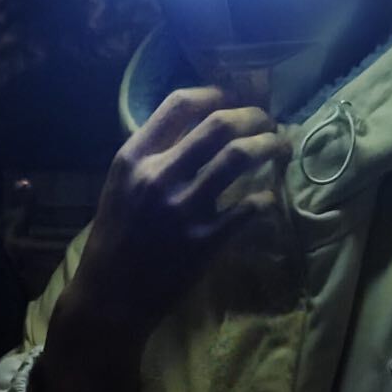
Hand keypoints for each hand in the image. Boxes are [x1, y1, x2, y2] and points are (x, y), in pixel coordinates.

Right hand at [34, 88, 289, 391]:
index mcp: (133, 158)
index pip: (179, 103)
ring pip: (239, 157)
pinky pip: (250, 208)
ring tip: (282, 147)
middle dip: (254, 116)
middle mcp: (157, 176)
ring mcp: (182, 209)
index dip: (216, 92)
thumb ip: (152, 155)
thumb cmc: (115, 240)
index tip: (235, 97)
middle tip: (269, 122)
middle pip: (219, 123)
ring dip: (269, 145)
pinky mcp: (204, 242)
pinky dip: (267, 197)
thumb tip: (198, 125)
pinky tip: (271, 196)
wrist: (109, 298)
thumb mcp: (120, 186)